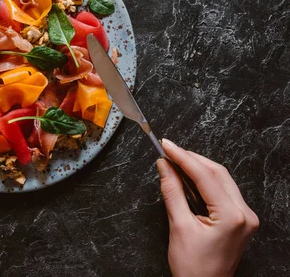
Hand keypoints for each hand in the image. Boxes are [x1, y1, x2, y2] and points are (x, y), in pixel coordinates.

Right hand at [157, 139, 258, 276]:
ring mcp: (245, 217)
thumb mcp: (178, 226)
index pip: (205, 176)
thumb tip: (164, 166)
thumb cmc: (193, 267)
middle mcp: (244, 214)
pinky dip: (205, 180)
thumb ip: (172, 192)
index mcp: (232, 216)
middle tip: (168, 150)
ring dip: (198, 168)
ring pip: (221, 179)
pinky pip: (223, 191)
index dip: (183, 157)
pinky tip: (189, 177)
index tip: (167, 145)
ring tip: (175, 160)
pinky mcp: (240, 220)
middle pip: (217, 173)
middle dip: (191, 159)